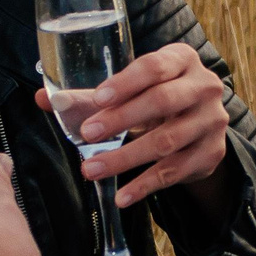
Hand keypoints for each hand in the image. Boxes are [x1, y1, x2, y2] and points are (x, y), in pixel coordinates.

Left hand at [34, 41, 229, 207]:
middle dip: (122, 119)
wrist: (199, 127)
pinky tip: (121, 196)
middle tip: (88, 135)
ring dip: (126, 158)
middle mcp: (204, 86)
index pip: (155, 66)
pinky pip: (175, 172)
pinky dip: (145, 185)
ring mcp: (211, 121)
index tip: (98, 98)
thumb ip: (89, 96)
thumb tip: (43, 99)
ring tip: (91, 169)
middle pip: (163, 101)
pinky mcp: (212, 153)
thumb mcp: (130, 91)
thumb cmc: (155, 100)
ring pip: (167, 141)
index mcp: (182, 59)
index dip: (126, 82)